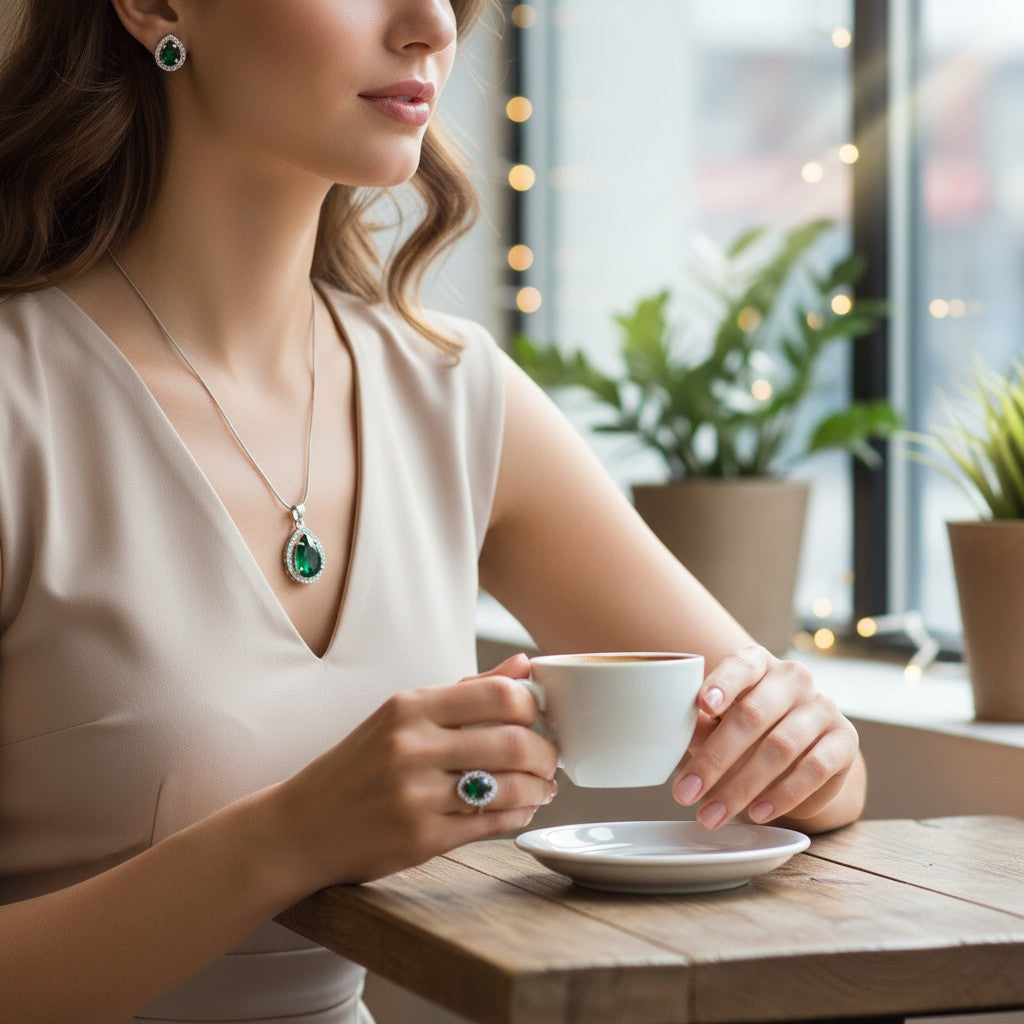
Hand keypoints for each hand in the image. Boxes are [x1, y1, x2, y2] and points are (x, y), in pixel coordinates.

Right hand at [270, 655, 557, 890]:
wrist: (303, 826)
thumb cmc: (361, 763)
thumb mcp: (403, 715)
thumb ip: (468, 689)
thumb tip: (525, 664)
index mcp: (409, 707)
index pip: (498, 695)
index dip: (533, 707)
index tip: (539, 718)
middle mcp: (412, 748)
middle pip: (513, 742)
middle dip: (546, 753)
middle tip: (550, 759)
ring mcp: (417, 796)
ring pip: (509, 788)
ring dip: (540, 788)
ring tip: (542, 786)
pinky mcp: (422, 840)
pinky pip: (492, 824)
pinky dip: (519, 815)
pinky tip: (521, 808)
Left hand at [671, 646, 860, 830]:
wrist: (805, 754)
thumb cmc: (747, 731)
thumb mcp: (719, 724)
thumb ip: (701, 726)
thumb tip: (672, 735)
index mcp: (758, 663)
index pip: (740, 665)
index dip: (722, 683)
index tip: (703, 704)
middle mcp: (793, 678)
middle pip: (753, 715)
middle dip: (715, 759)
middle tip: (685, 793)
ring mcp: (823, 706)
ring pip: (781, 747)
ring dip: (742, 786)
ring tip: (713, 814)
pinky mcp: (845, 740)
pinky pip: (814, 769)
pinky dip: (782, 795)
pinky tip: (757, 813)